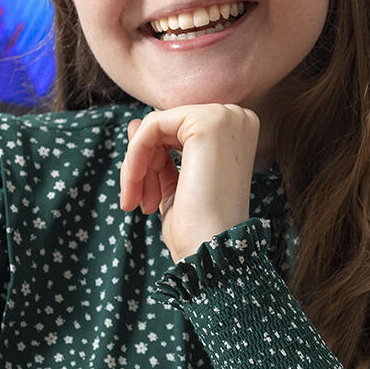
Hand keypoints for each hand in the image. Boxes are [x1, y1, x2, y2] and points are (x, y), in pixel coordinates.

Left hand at [120, 104, 259, 261]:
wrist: (210, 251)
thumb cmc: (197, 228)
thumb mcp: (173, 185)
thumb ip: (158, 151)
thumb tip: (133, 124)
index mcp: (235, 134)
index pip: (178, 132)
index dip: (153, 163)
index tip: (144, 200)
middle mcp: (236, 118)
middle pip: (165, 127)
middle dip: (142, 165)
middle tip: (135, 202)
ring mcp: (224, 117)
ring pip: (155, 126)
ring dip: (136, 165)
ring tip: (137, 201)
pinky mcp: (206, 121)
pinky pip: (151, 126)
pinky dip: (134, 156)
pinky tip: (135, 186)